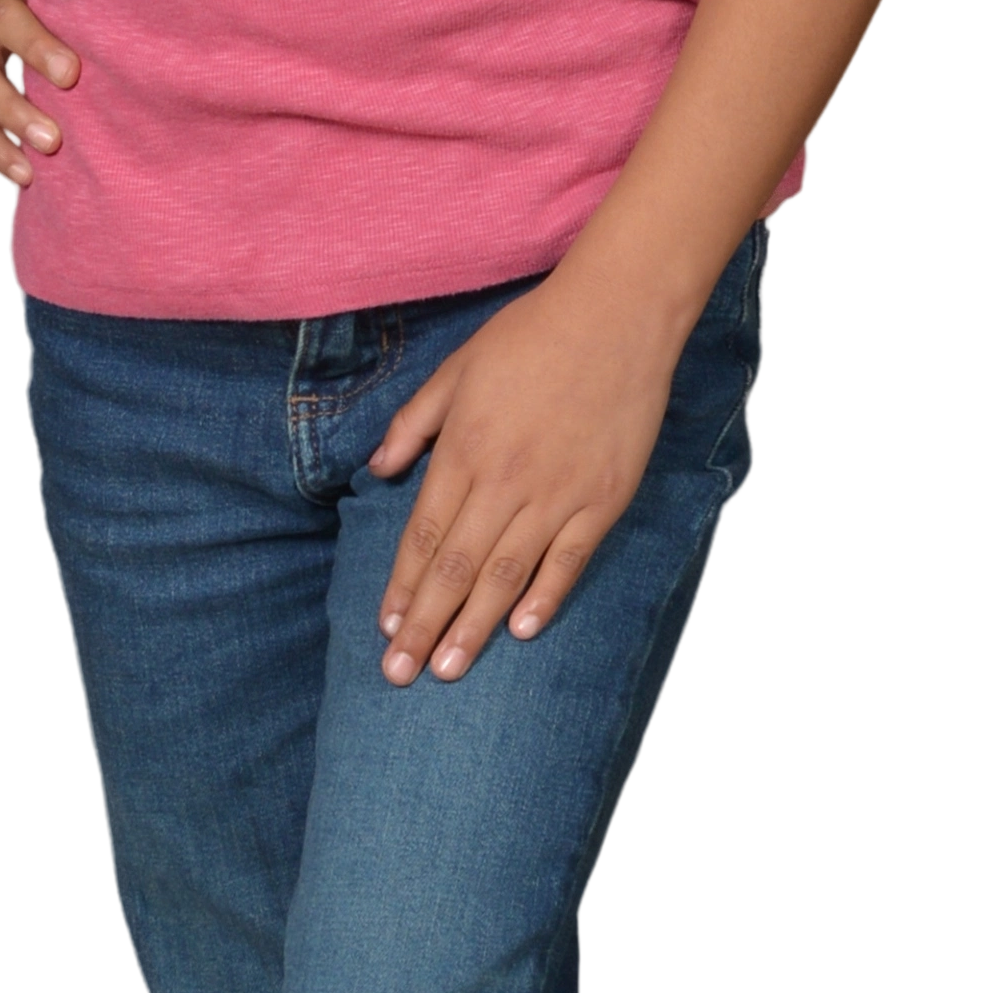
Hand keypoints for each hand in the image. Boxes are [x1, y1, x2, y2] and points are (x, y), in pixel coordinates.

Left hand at [365, 266, 680, 685]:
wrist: (615, 317)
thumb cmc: (531, 337)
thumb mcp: (457, 368)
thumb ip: (415, 423)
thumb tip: (378, 471)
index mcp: (465, 449)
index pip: (424, 535)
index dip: (403, 586)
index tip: (385, 627)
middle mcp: (506, 480)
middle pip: (456, 567)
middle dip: (425, 625)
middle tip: (399, 675)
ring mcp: (558, 493)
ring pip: (506, 574)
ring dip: (474, 627)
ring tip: (448, 670)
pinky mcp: (603, 498)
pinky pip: (569, 560)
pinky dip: (544, 598)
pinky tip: (521, 630)